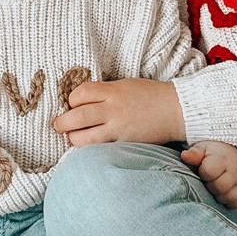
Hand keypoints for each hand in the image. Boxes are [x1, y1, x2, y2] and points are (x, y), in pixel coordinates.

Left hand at [52, 78, 185, 146]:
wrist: (177, 110)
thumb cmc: (151, 95)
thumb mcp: (126, 85)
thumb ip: (105, 92)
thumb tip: (81, 101)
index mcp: (114, 91)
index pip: (80, 93)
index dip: (71, 100)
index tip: (72, 104)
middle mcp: (114, 109)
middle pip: (77, 116)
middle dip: (62, 123)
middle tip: (58, 125)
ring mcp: (119, 128)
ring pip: (85, 138)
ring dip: (73, 139)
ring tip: (72, 137)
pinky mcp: (125, 144)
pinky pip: (100, 149)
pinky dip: (90, 150)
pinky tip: (88, 148)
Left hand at [182, 139, 236, 208]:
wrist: (230, 152)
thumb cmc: (212, 153)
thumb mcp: (202, 148)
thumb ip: (194, 153)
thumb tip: (184, 156)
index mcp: (223, 159)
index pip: (210, 171)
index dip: (203, 173)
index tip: (203, 170)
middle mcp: (236, 170)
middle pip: (220, 187)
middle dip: (211, 186)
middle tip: (209, 180)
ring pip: (229, 197)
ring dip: (219, 195)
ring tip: (216, 186)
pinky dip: (229, 201)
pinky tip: (224, 193)